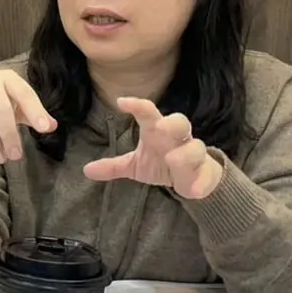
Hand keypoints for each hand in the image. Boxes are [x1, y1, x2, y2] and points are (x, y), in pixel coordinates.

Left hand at [81, 97, 224, 198]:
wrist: (191, 178)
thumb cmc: (161, 162)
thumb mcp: (135, 165)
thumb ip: (113, 166)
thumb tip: (86, 170)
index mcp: (157, 131)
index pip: (148, 113)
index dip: (137, 105)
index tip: (121, 102)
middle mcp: (177, 138)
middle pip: (180, 122)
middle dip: (172, 123)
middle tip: (160, 127)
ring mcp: (193, 154)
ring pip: (195, 147)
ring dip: (184, 153)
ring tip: (172, 159)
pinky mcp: (204, 172)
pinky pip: (205, 175)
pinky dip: (200, 181)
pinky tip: (193, 190)